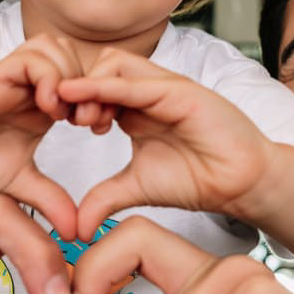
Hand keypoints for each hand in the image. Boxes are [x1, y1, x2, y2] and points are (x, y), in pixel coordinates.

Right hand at [0, 35, 94, 238]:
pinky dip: (49, 77)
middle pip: (75, 56)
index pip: (83, 81)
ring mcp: (11, 79)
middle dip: (91, 84)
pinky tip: (46, 108)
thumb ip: (50, 200)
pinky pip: (33, 57)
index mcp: (40, 108)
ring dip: (70, 77)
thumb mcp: (19, 185)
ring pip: (56, 48)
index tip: (100, 130)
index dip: (99, 98)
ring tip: (65, 115)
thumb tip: (77, 233)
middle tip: (88, 121)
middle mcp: (28, 88)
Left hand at [57, 48, 278, 237]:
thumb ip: (105, 198)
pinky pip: (135, 82)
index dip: (71, 100)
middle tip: (64, 119)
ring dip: (88, 85)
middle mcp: (148, 92)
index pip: (94, 87)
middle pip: (98, 67)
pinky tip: (82, 97)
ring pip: (114, 64)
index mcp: (135, 109)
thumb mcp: (137, 188)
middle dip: (75, 89)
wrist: (241, 184)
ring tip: (79, 118)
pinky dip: (105, 86)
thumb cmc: (198, 179)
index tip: (52, 123)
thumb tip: (78, 229)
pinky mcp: (179, 91)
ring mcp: (164, 88)